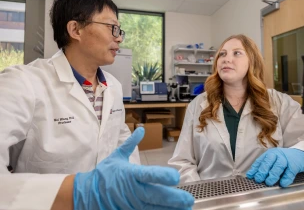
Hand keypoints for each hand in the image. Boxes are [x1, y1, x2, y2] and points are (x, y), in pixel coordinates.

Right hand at [73, 127, 193, 209]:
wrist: (88, 194)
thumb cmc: (104, 174)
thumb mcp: (116, 156)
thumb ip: (130, 143)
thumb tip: (141, 129)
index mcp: (130, 174)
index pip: (148, 175)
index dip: (162, 177)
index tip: (176, 177)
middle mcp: (133, 190)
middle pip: (155, 195)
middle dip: (173, 198)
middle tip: (188, 199)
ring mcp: (132, 204)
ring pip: (153, 208)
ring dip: (170, 209)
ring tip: (185, 209)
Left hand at [246, 148, 303, 186]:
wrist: (300, 154)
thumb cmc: (284, 159)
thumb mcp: (273, 160)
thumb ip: (264, 166)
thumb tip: (252, 175)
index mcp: (270, 154)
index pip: (260, 161)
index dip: (255, 169)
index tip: (250, 176)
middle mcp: (277, 155)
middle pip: (268, 161)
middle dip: (262, 171)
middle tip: (259, 179)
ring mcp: (286, 159)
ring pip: (278, 166)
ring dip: (273, 175)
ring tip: (268, 182)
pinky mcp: (294, 165)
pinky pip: (289, 172)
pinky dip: (285, 178)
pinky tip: (282, 183)